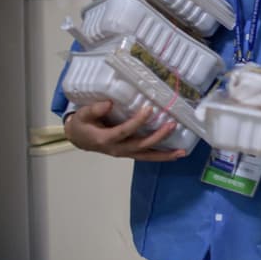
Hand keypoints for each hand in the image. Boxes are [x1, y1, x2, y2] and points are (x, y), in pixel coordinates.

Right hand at [64, 101, 186, 161]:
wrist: (79, 139)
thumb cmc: (81, 125)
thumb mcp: (82, 115)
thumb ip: (94, 110)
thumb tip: (109, 103)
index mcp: (105, 139)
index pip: (124, 131)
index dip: (137, 122)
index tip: (149, 109)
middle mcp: (117, 149)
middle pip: (140, 145)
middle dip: (158, 137)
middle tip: (172, 125)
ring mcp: (124, 153)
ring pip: (146, 155)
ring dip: (164, 154)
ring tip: (181, 152)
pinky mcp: (129, 153)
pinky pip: (146, 156)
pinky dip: (161, 156)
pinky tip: (175, 154)